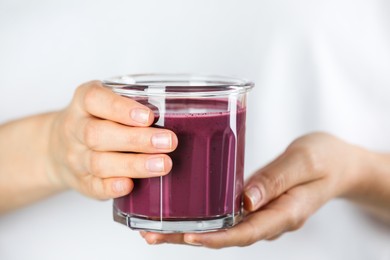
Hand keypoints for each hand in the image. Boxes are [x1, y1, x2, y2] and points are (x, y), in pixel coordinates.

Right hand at [46, 81, 177, 199]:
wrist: (58, 146)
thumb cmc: (95, 120)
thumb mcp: (105, 103)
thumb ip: (131, 106)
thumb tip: (176, 115)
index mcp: (82, 103)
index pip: (95, 100)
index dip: (121, 108)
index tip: (149, 116)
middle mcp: (75, 129)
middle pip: (98, 134)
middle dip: (137, 140)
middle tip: (168, 142)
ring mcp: (75, 158)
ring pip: (99, 163)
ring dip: (134, 165)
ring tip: (163, 164)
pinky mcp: (80, 181)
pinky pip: (93, 186)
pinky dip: (112, 187)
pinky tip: (130, 186)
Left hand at [141, 133, 368, 247]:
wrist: (338, 164)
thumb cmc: (326, 159)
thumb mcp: (305, 161)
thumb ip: (277, 179)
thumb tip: (245, 201)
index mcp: (286, 213)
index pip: (246, 233)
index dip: (216, 237)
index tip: (188, 237)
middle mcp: (270, 219)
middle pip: (225, 236)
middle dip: (189, 239)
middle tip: (152, 235)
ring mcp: (262, 214)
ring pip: (222, 228)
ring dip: (189, 231)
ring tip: (155, 228)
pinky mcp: (255, 204)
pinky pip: (227, 216)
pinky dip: (203, 217)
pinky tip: (182, 212)